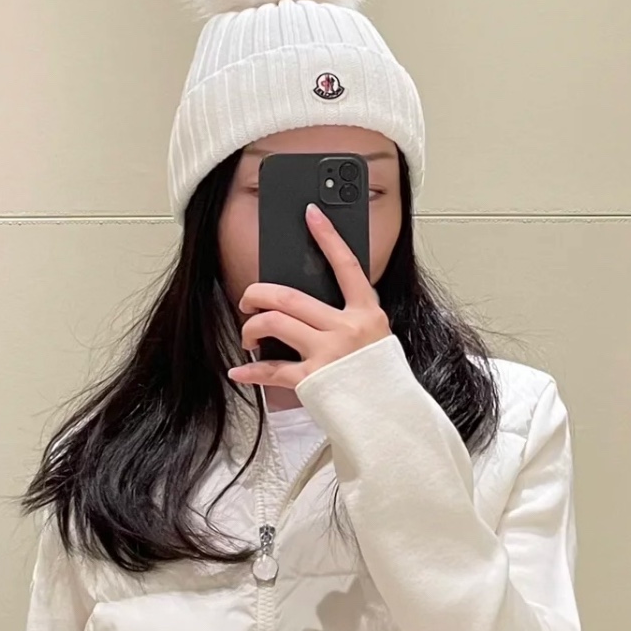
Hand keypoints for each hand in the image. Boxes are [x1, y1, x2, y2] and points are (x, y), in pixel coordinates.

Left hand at [228, 205, 390, 390]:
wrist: (390, 416)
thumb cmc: (381, 380)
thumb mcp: (377, 339)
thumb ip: (351, 319)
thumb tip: (315, 309)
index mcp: (366, 313)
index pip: (346, 265)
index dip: (327, 237)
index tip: (311, 215)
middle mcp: (346, 327)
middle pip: (289, 296)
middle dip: (258, 293)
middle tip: (249, 299)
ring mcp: (328, 352)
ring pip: (274, 323)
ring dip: (252, 327)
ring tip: (249, 335)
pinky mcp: (313, 379)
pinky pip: (272, 370)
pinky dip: (251, 371)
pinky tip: (240, 370)